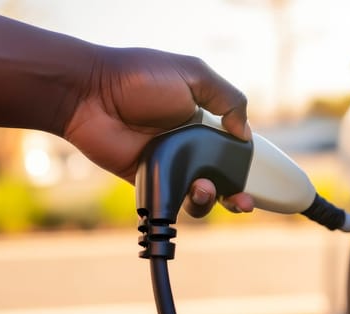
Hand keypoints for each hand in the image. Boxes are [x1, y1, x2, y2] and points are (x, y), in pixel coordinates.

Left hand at [64, 47, 253, 216]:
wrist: (92, 94)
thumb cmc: (141, 77)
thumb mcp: (194, 75)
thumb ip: (228, 100)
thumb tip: (245, 134)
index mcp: (203, 119)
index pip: (233, 147)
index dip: (248, 165)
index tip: (257, 179)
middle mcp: (189, 144)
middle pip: (221, 177)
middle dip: (237, 193)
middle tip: (244, 201)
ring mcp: (170, 163)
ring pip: (199, 193)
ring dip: (210, 198)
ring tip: (204, 189)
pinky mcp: (150, 179)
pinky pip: (172, 198)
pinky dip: (183, 202)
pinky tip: (188, 192)